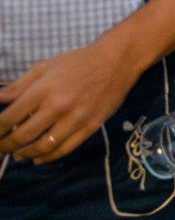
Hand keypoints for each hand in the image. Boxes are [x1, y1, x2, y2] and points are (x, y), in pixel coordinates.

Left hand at [0, 41, 135, 162]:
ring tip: (17, 155)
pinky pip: (66, 148)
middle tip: (1, 148)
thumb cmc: (78, 62)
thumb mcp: (45, 67)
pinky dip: (48, 157)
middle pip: (23, 135)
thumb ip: (19, 86)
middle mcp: (57, 107)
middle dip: (6, 146)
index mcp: (43, 90)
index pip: (10, 118)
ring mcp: (76, 119)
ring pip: (44, 146)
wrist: (117, 61)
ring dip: (25, 154)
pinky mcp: (91, 127)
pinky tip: (38, 158)